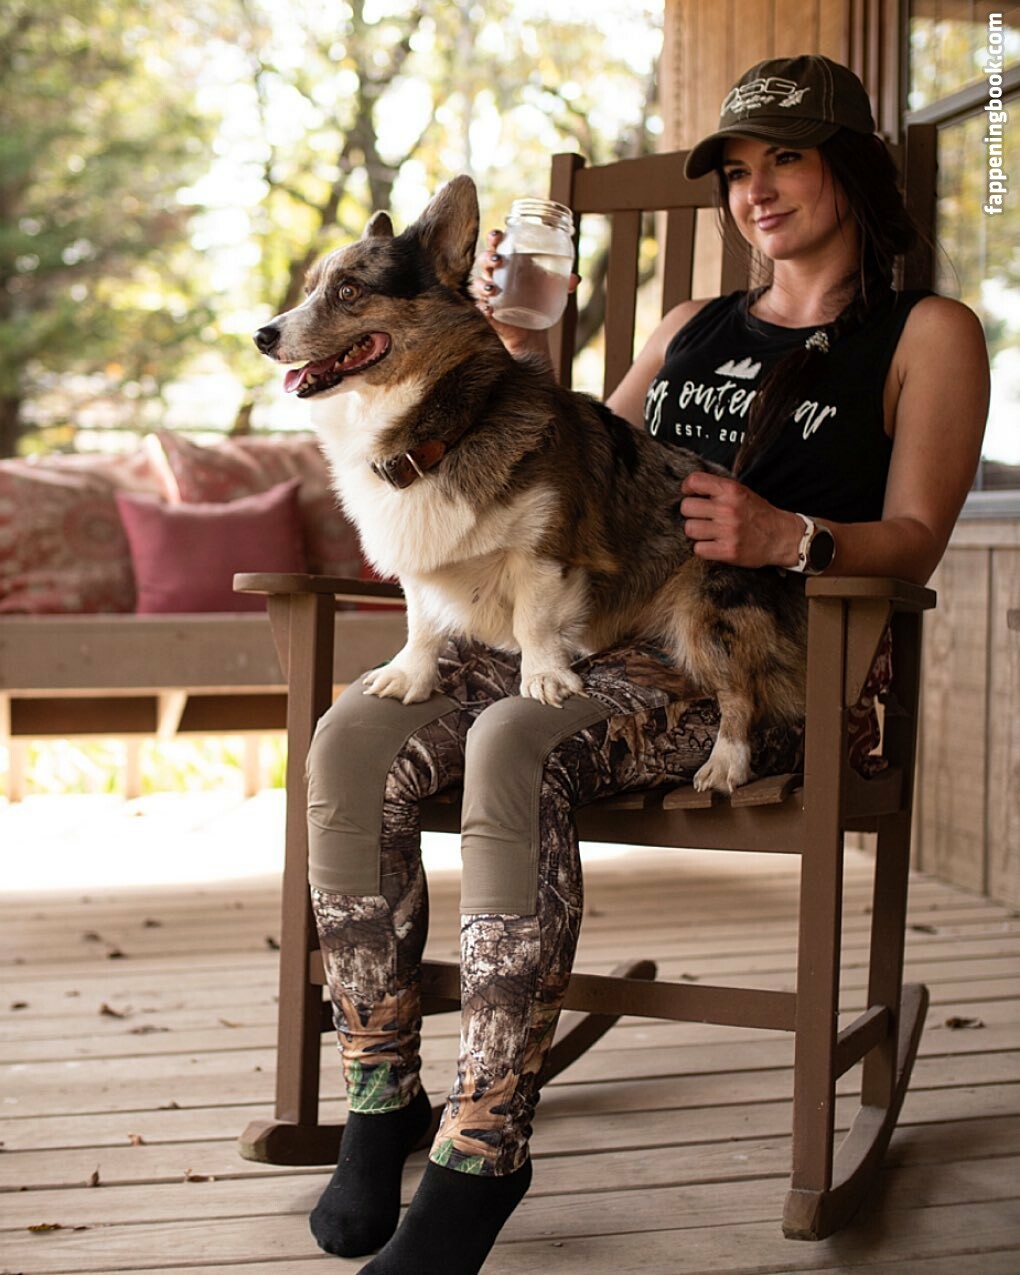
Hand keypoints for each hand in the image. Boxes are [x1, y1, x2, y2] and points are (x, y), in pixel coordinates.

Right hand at [471, 229, 578, 359]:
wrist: (533, 334)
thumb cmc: (539, 303)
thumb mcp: (553, 291)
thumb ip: (563, 282)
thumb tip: (575, 279)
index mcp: (508, 265)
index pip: (497, 245)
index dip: (494, 238)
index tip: (497, 235)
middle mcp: (495, 277)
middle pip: (483, 261)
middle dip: (487, 258)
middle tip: (497, 260)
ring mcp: (489, 295)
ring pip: (477, 283)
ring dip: (481, 283)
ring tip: (491, 287)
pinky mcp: (488, 313)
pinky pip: (480, 307)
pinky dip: (482, 307)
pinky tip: (488, 308)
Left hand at [679, 471, 800, 567]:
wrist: (782, 537)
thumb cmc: (759, 514)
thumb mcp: (742, 492)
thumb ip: (718, 489)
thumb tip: (690, 488)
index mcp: (731, 490)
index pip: (695, 481)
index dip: (688, 488)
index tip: (691, 494)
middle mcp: (728, 509)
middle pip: (686, 507)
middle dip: (692, 513)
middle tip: (702, 517)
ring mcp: (728, 531)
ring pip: (689, 529)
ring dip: (696, 532)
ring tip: (708, 532)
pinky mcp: (728, 551)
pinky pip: (698, 549)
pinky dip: (703, 548)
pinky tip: (713, 545)